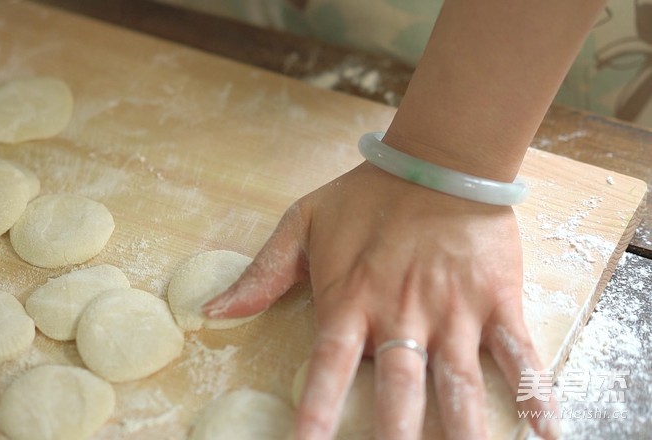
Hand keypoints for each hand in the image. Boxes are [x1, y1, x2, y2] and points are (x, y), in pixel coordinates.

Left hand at [202, 161, 558, 438]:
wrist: (437, 160)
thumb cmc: (366, 196)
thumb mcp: (301, 224)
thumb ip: (262, 274)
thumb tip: (211, 312)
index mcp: (351, 300)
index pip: (327, 370)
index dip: (315, 416)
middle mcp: (401, 315)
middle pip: (397, 391)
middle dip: (394, 438)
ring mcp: (453, 311)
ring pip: (459, 384)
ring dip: (463, 431)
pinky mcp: (496, 300)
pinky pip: (518, 354)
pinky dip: (535, 393)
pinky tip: (548, 431)